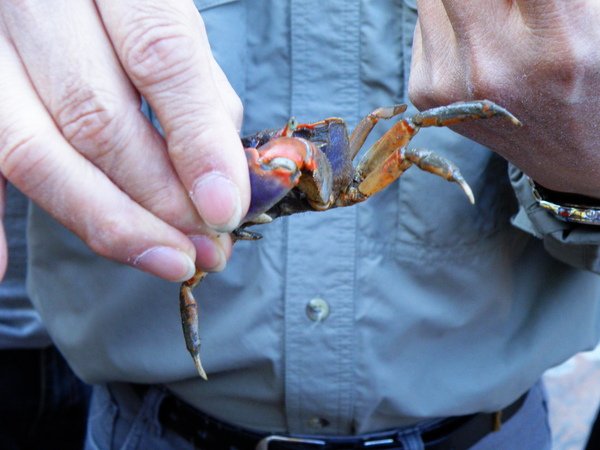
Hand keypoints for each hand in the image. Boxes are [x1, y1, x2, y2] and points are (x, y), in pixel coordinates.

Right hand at [0, 0, 248, 280]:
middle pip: (96, 118)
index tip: (225, 208)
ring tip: (166, 259)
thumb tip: (219, 176)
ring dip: (106, 221)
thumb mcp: (170, 17)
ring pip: (33, 150)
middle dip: (159, 200)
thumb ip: (198, 87)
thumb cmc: (123, 1)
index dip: (197, 141)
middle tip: (206, 247)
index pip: (160, 56)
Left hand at [410, 1, 599, 197]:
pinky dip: (447, 12)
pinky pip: (424, 21)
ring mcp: (452, 83)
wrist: (572, 151)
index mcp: (561, 42)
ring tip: (497, 12)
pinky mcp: (425, 92)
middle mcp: (496, 66)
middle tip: (504, 2)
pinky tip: (480, 36)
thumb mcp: (596, 16)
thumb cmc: (596, 72)